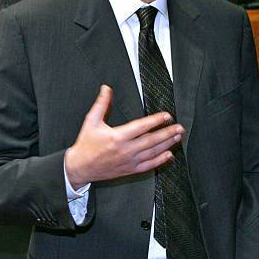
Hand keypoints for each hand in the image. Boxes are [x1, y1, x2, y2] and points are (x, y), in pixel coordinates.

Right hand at [65, 85, 182, 188]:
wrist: (79, 167)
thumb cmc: (86, 144)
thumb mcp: (91, 121)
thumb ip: (101, 104)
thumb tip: (106, 88)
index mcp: (117, 137)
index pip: (141, 127)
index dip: (156, 121)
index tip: (167, 115)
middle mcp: (125, 150)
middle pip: (151, 140)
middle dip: (167, 133)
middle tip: (179, 127)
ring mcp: (129, 161)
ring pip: (152, 152)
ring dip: (167, 144)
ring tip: (177, 136)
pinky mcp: (130, 170)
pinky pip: (148, 166)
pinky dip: (160, 160)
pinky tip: (169, 155)